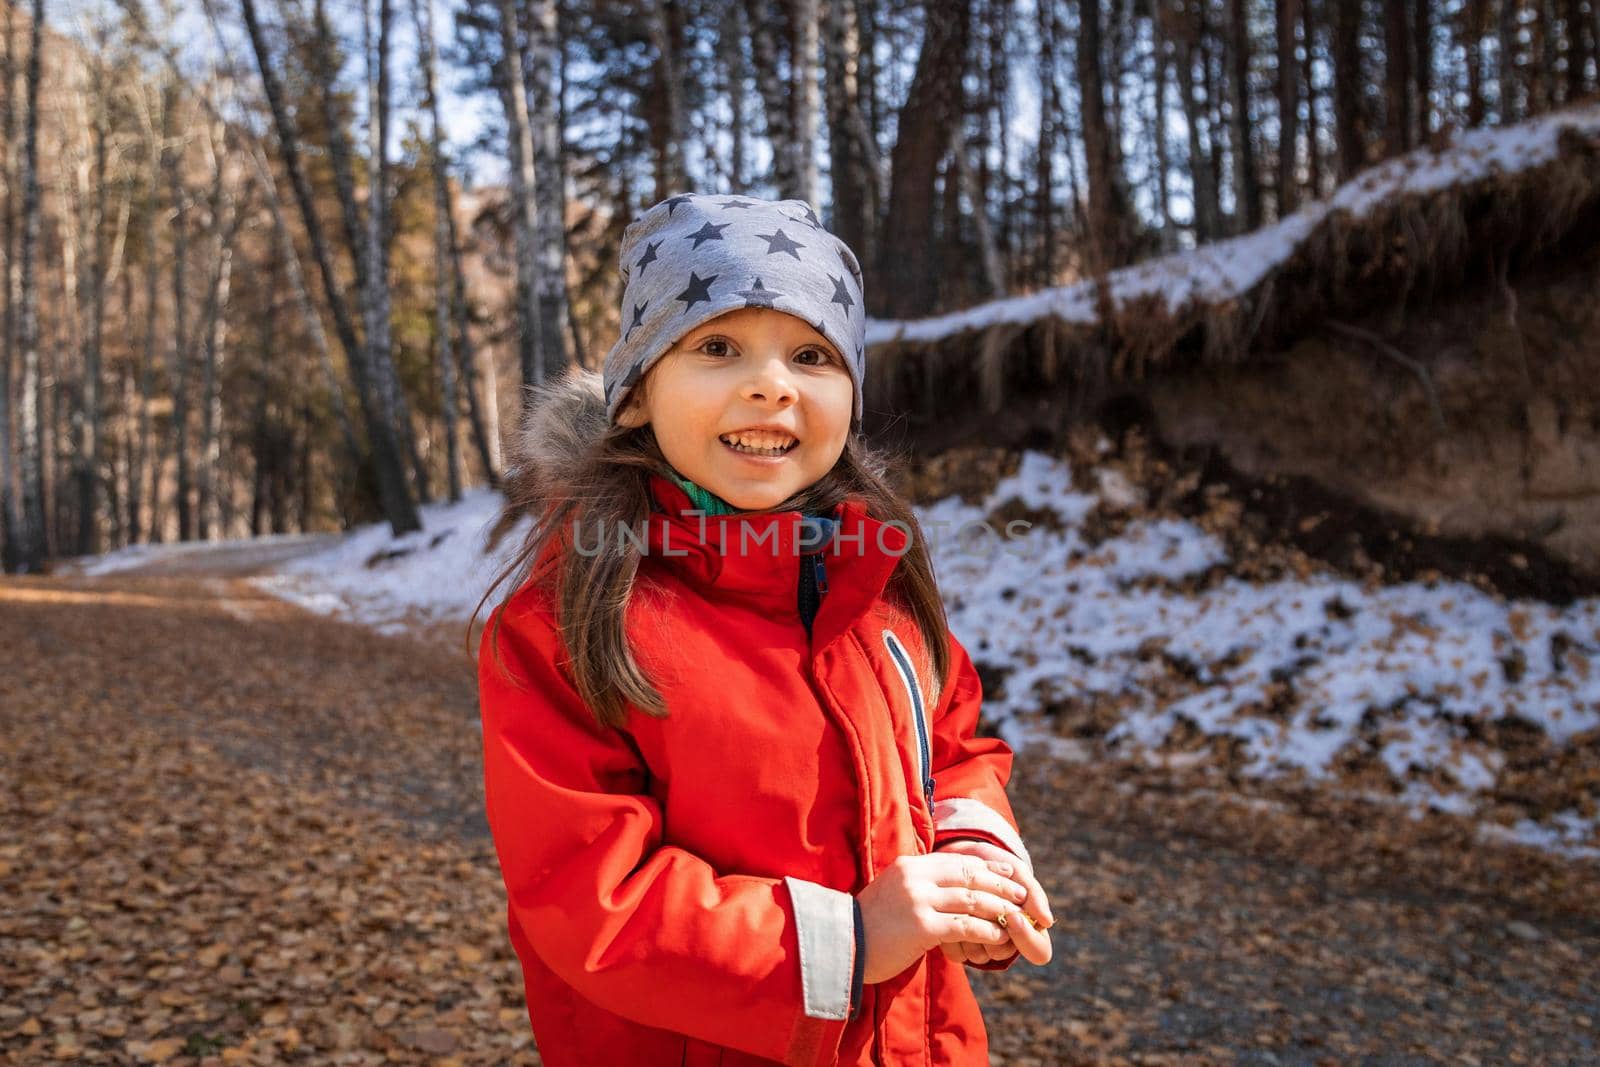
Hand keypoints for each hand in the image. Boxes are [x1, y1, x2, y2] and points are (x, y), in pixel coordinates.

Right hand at [853, 852, 1033, 983]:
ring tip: (1017, 917)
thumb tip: (951, 888)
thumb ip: (920, 886)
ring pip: (972, 899)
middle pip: (969, 875)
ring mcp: (918, 900)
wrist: (842, 946)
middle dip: (1001, 884)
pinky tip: (999, 938)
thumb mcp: (894, 895)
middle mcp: (915, 877)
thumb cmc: (870, 926)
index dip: (987, 865)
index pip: (957, 860)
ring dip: (1000, 909)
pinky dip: (986, 932)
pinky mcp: (922, 927)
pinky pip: (964, 926)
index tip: (1009, 870)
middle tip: (1023, 893)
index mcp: (910, 866)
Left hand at [933, 839, 1052, 966]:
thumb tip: (1047, 921)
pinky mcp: (956, 945)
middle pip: (1004, 954)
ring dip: (971, 930)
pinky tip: (949, 913)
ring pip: (979, 957)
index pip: (1038, 951)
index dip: (1026, 938)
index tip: (1014, 917)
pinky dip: (952, 934)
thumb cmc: (993, 865)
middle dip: (994, 930)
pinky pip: (957, 953)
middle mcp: (1004, 942)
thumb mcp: (1015, 870)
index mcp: (1026, 929)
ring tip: (965, 906)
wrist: (957, 857)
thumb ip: (1032, 893)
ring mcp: (979, 946)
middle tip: (982, 907)